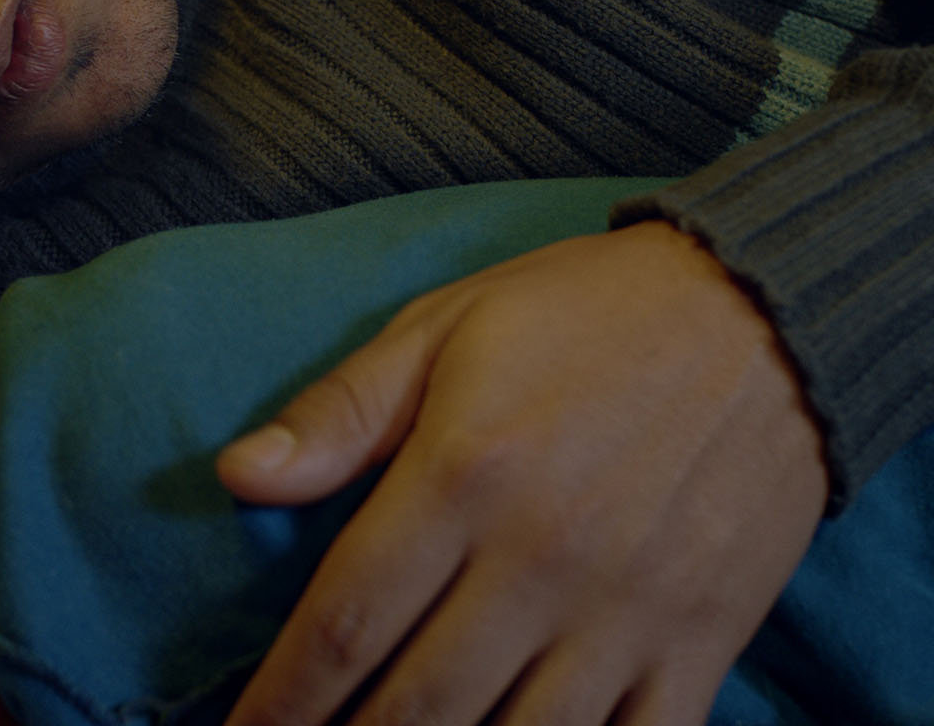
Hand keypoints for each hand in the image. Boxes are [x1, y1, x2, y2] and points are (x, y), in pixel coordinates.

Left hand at [216, 221, 828, 725]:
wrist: (763, 312)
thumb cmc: (581, 316)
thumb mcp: (441, 331)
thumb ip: (337, 414)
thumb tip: (235, 475)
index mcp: (463, 475)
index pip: (345, 623)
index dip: (281, 698)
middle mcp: (541, 555)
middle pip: (418, 704)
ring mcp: (628, 608)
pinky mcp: (701, 638)